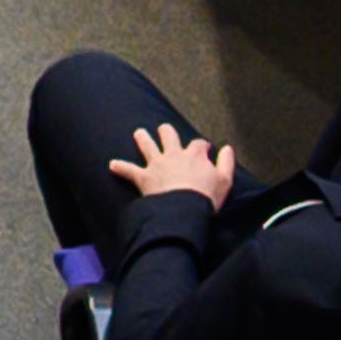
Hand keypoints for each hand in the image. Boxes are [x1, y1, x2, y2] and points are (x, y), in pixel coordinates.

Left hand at [110, 121, 235, 208]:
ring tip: (139, 133)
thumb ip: (227, 163)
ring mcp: (157, 164)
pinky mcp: (144, 178)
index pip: (198, 144)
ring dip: (142, 138)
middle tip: (165, 130)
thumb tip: (228, 148)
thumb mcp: (225, 181)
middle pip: (168, 134)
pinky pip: (128, 170)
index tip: (204, 148)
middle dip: (166, 132)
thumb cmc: (207, 197)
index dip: (201, 145)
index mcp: (195, 155)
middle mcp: (174, 154)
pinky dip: (120, 167)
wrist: (184, 209)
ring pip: (146, 143)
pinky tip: (112, 165)